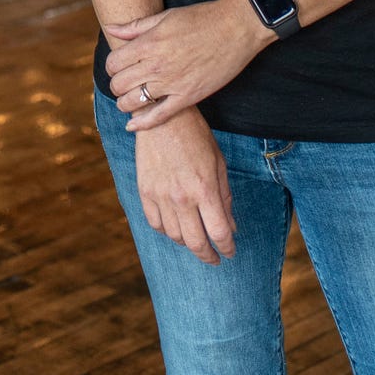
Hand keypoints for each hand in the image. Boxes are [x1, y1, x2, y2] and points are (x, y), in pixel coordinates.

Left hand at [104, 0, 272, 130]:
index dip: (112, 66)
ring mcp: (172, 83)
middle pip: (119, 84)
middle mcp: (156, 65)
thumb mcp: (165, 16)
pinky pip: (159, 116)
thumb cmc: (202, 18)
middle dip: (116, 84)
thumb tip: (110, 28)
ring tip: (128, 100)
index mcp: (149, 43)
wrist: (237, 27)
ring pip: (133, 102)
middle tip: (123, 83)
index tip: (118, 67)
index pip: (113, 63)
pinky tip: (132, 126)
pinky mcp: (188, 96)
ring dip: (125, 103)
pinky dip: (142, 124)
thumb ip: (135, 27)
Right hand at [134, 107, 236, 264]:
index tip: (230, 252)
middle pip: (196, 242)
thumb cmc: (195, 136)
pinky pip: (155, 224)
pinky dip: (166, 230)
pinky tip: (175, 226)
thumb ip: (224, 196)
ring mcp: (160, 196)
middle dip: (208, 255)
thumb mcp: (218, 163)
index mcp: (204, 189)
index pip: (219, 233)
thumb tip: (230, 226)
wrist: (161, 117)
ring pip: (174, 236)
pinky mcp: (145, 192)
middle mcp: (182, 197)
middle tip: (214, 258)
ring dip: (188, 242)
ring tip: (196, 238)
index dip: (227, 248)